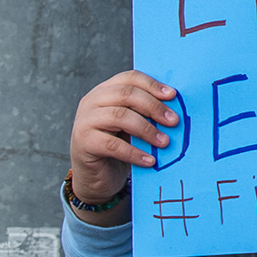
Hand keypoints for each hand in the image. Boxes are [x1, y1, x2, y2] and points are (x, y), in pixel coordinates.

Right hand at [66, 70, 179, 206]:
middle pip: (126, 94)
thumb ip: (143, 112)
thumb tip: (172, 109)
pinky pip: (113, 145)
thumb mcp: (130, 124)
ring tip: (164, 142)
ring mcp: (84, 121)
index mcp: (104, 91)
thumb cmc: (116, 148)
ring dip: (147, 129)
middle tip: (173, 121)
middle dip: (153, 107)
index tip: (172, 96)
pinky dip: (134, 153)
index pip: (129, 78)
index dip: (152, 85)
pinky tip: (149, 160)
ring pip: (120, 116)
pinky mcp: (84, 143)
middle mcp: (91, 102)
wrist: (94, 178)